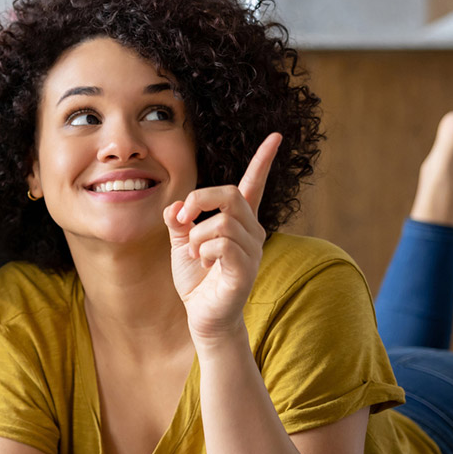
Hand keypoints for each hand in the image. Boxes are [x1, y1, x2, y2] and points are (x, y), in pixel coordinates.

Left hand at [163, 133, 280, 341]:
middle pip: (231, 194)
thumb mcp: (181, 243)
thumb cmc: (196, 280)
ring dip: (198, 236)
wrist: (203, 317)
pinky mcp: (245, 270)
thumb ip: (179, 220)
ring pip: (223, 222)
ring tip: (195, 254)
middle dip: (200, 200)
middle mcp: (252, 233)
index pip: (253, 185)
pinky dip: (204, 250)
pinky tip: (202, 264)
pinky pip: (224, 245)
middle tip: (183, 219)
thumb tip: (177, 206)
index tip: (275, 136)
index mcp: (239, 222)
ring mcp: (252, 251)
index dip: (263, 160)